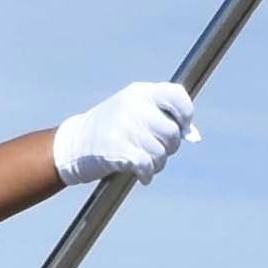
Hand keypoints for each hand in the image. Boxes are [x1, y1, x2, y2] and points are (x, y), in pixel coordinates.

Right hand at [50, 79, 197, 184]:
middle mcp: (133, 105)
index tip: (182, 128)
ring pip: (161, 152)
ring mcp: (124, 125)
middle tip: (157, 151)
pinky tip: (143, 175)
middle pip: (172, 131)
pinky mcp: (116, 147)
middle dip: (170, 147)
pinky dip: (147, 173)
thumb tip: (194, 135)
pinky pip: (146, 164)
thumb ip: (164, 117)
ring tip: (146, 164)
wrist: (74, 144)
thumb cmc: (111, 130)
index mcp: (140, 92)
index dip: (186, 114)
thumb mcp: (135, 112)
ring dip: (158, 164)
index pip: (176, 95)